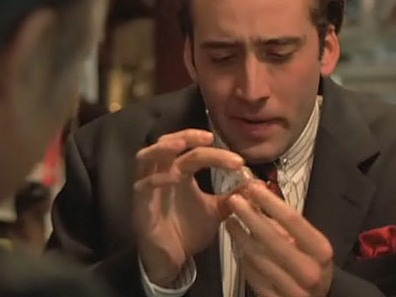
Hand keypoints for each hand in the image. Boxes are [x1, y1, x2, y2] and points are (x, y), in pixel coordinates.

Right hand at [133, 128, 243, 286]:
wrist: (171, 259)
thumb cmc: (188, 231)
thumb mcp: (216, 212)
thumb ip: (231, 197)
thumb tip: (254, 185)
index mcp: (179, 172)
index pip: (194, 151)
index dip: (215, 152)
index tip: (239, 161)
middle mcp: (162, 173)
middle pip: (167, 143)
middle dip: (186, 136)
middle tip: (208, 138)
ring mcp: (148, 187)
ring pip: (146, 156)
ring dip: (163, 148)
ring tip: (182, 146)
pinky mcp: (140, 204)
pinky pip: (143, 186)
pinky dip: (157, 179)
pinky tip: (174, 178)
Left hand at [226, 180, 333, 296]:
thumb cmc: (309, 260)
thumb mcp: (304, 240)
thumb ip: (281, 219)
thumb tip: (255, 192)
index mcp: (320, 250)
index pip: (292, 219)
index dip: (269, 201)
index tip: (252, 187)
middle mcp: (310, 271)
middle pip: (271, 238)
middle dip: (249, 216)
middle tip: (233, 200)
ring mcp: (293, 290)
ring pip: (258, 258)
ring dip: (240, 237)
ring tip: (230, 221)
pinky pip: (252, 276)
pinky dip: (242, 259)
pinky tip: (237, 245)